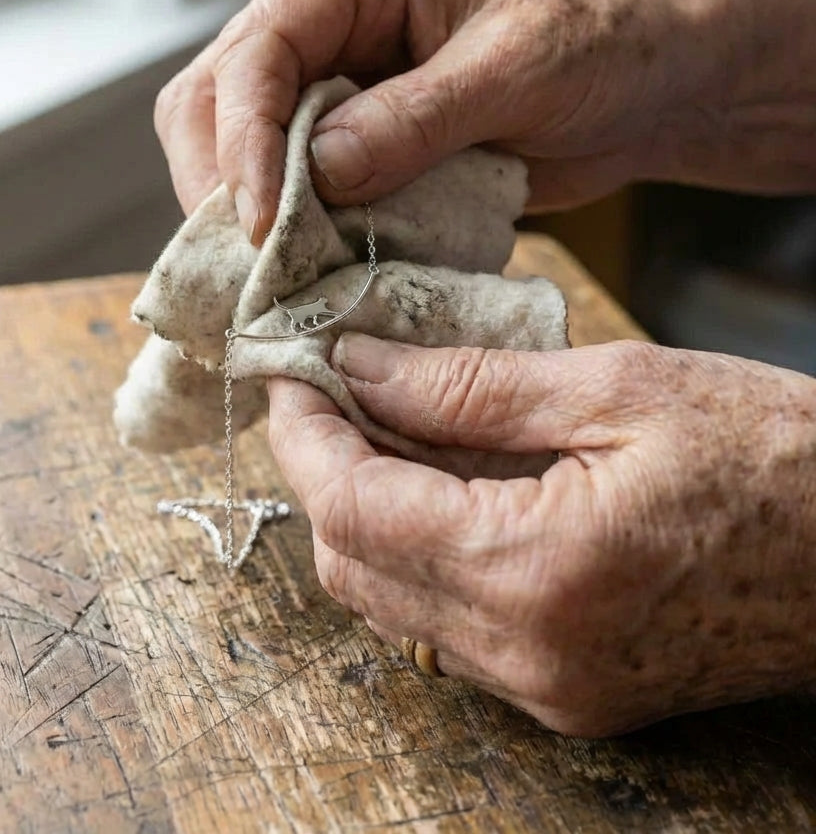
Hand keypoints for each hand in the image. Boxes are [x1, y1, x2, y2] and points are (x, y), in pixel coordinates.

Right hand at [154, 0, 815, 243]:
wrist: (644, 86)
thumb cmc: (599, 45)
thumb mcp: (516, 70)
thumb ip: (415, 118)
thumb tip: (317, 173)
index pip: (258, 50)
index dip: (243, 139)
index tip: (261, 222)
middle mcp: (327, 22)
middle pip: (216, 98)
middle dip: (220, 183)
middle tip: (246, 264)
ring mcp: (333, 85)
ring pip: (237, 149)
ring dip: (246, 217)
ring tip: (269, 279)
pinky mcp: (352, 144)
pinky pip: (292, 190)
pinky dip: (292, 236)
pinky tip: (305, 275)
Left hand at [267, 334, 815, 735]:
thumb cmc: (776, 455)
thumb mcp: (617, 389)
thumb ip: (468, 386)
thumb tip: (359, 365)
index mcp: (539, 571)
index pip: (353, 508)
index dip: (304, 434)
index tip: (290, 370)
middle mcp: (530, 653)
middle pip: (352, 565)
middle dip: (322, 470)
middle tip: (330, 388)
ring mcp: (548, 687)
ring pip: (388, 601)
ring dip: (365, 510)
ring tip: (382, 422)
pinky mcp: (568, 690)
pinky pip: (444, 623)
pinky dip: (418, 550)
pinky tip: (439, 482)